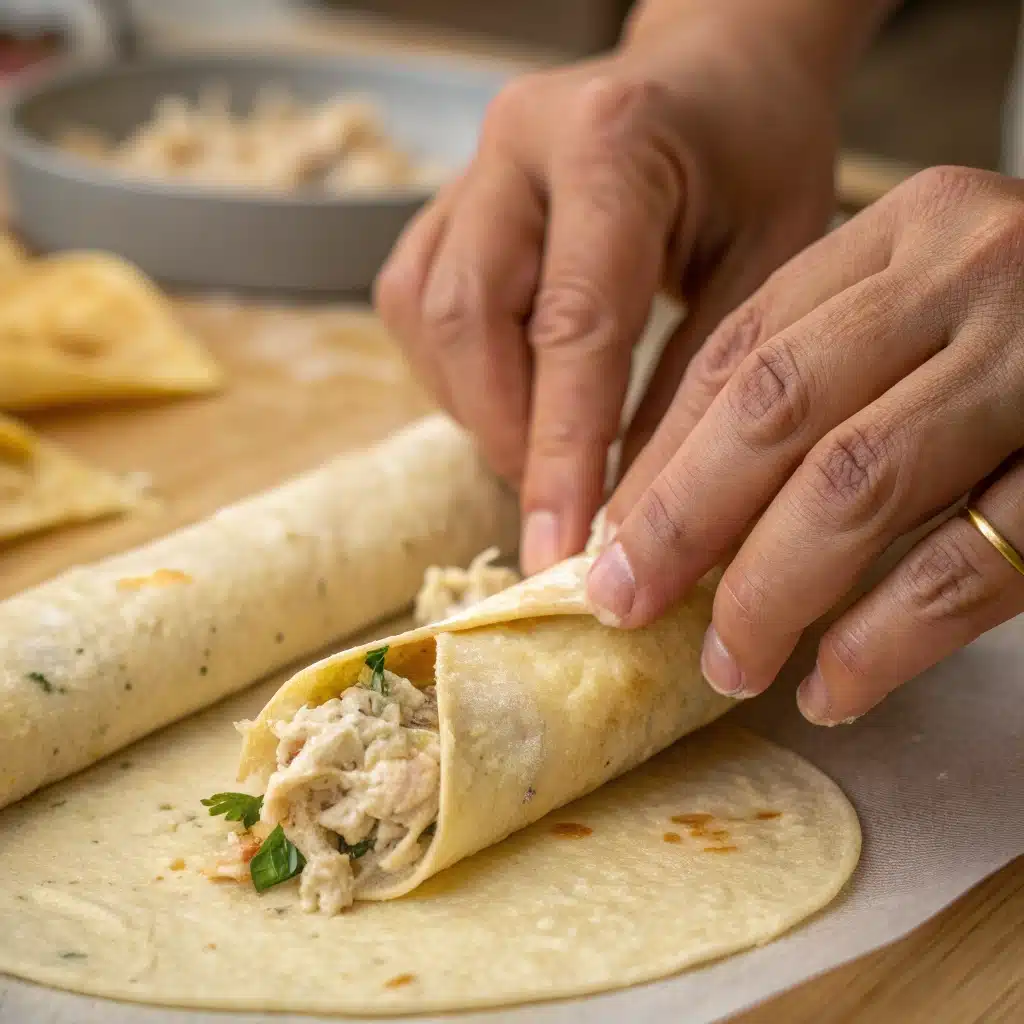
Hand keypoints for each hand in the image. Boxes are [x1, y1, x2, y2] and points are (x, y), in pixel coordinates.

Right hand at [375, 3, 842, 573]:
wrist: (716, 75)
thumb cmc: (758, 162)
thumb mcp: (770, 265)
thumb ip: (696, 384)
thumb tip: (635, 514)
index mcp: (613, 145)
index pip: (571, 325)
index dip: (561, 451)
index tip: (559, 549)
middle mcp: (517, 141)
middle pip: (465, 317)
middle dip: (506, 433)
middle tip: (557, 504)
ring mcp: (470, 167)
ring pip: (425, 313)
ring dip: (475, 405)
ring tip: (543, 449)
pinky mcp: (448, 200)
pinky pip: (414, 299)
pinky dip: (453, 370)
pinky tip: (511, 394)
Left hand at [588, 166, 1023, 723]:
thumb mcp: (927, 302)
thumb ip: (816, 369)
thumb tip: (664, 500)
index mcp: (911, 228)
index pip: (743, 347)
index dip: (663, 454)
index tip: (611, 538)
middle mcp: (975, 273)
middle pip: (778, 409)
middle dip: (683, 522)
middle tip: (624, 605)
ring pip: (857, 486)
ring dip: (770, 592)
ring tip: (725, 663)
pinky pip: (968, 567)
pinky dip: (883, 639)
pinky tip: (830, 687)